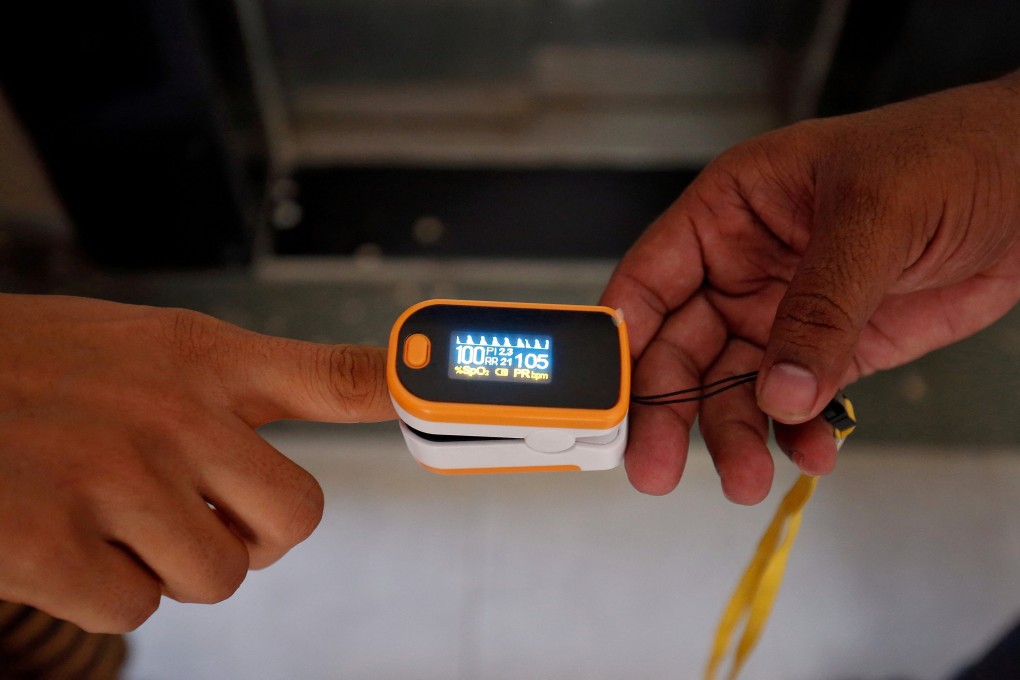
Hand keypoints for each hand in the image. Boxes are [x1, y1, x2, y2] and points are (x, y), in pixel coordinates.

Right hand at [0, 293, 394, 631]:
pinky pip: (137, 607)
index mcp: (202, 359)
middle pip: (296, 519)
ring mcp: (115, 478)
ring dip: (172, 563)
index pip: (334, 375)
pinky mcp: (52, 543)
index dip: (401, 391)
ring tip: (113, 514)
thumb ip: (246, 382)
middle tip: (207, 516)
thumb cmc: (38, 368)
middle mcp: (174, 413)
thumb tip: (339, 405)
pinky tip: (65, 537)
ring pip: (217, 576)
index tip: (437, 400)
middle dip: (255, 534)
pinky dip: (106, 589)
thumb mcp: (150, 346)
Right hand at [601, 72, 1019, 502]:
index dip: (620, 341)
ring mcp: (785, 313)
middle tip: (658, 466)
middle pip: (679, 349)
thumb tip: (777, 389)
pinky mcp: (832, 351)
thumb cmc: (949, 156)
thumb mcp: (874, 217)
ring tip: (746, 477)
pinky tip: (811, 452)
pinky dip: (798, 435)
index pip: (650, 280)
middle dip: (669, 410)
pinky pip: (795, 403)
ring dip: (734, 435)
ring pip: (733, 388)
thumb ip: (820, 306)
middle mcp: (743, 268)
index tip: (606, 400)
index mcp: (729, 212)